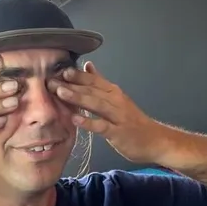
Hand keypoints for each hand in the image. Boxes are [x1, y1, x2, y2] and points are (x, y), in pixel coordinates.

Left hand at [48, 62, 166, 163]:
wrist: (155, 140)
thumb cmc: (132, 121)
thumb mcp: (117, 98)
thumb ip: (101, 82)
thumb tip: (88, 65)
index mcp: (113, 92)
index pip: (93, 79)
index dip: (77, 75)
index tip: (59, 70)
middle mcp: (116, 100)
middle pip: (92, 89)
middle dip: (71, 84)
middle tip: (52, 80)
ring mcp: (118, 116)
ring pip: (96, 104)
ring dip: (78, 97)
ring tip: (60, 93)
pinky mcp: (118, 132)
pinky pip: (102, 126)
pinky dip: (89, 122)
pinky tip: (75, 119)